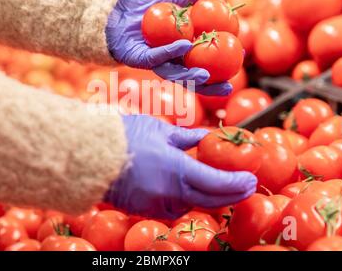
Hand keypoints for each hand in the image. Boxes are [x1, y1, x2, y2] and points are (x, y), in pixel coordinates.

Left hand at [105, 0, 231, 95]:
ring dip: (190, 76)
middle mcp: (169, 60)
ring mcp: (154, 62)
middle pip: (191, 78)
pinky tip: (184, 46)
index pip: (203, 63)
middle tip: (227, 86)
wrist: (118, 5)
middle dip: (209, 85)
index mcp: (180, 51)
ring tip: (206, 75)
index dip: (220, 67)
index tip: (240, 61)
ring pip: (174, 74)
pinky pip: (156, 57)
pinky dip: (170, 52)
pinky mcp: (138, 59)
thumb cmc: (146, 5)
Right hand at [105, 114, 257, 218]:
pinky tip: (191, 189)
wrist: (90, 155)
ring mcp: (157, 206)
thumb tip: (207, 137)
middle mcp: (170, 194)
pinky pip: (174, 208)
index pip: (218, 183)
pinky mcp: (146, 211)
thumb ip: (189, 138)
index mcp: (177, 170)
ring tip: (222, 185)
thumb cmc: (125, 137)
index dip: (238, 184)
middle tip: (246, 186)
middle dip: (232, 194)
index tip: (251, 179)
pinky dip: (187, 199)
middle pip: (211, 201)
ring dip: (210, 198)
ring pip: (193, 206)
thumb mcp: (161, 131)